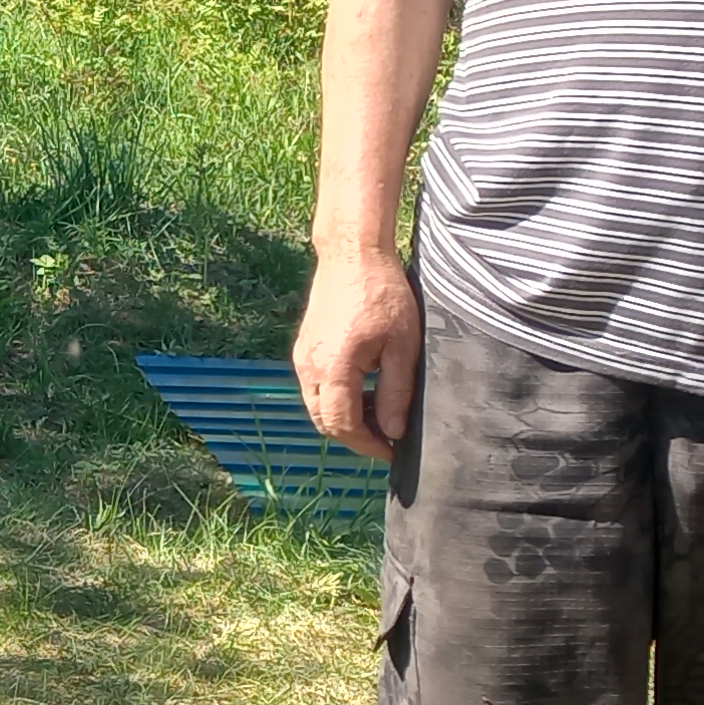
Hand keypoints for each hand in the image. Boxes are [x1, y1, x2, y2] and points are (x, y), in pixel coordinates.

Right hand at [292, 251, 424, 464]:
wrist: (352, 254)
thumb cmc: (383, 293)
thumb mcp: (402, 346)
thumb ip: (395, 393)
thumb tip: (393, 431)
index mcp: (334, 368)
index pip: (343, 426)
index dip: (367, 446)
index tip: (391, 451)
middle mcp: (309, 366)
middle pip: (324, 422)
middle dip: (354, 436)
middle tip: (386, 436)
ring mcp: (302, 356)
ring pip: (316, 406)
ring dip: (344, 417)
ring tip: (378, 410)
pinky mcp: (303, 346)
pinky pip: (314, 386)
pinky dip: (335, 398)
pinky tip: (362, 387)